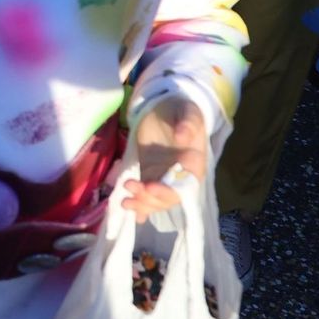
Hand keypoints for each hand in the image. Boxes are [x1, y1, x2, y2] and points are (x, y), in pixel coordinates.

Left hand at [123, 96, 207, 224]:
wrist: (167, 108)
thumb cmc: (182, 110)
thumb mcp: (188, 112)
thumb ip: (188, 123)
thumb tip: (182, 135)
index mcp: (194, 165)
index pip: (184, 186)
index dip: (169, 190)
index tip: (150, 186)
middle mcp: (181, 177)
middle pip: (169, 197)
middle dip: (150, 198)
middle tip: (130, 187)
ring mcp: (164, 177)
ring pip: (157, 200)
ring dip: (142, 204)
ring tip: (124, 201)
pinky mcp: (150, 174)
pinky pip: (147, 195)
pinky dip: (140, 206)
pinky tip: (130, 211)